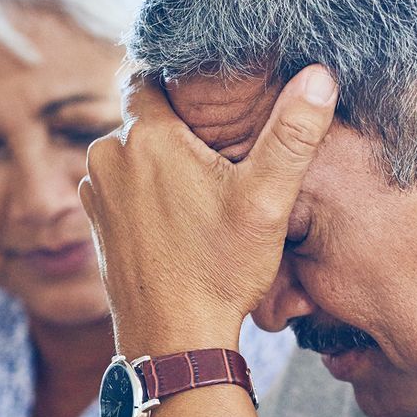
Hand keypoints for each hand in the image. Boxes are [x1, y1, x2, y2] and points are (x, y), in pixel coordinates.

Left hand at [81, 66, 336, 353]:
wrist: (174, 341)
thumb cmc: (220, 271)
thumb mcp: (267, 201)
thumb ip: (293, 134)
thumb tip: (321, 76)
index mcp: (145, 137)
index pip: (151, 75)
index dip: (182, 83)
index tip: (213, 100)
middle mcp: (108, 157)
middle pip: (143, 118)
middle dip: (177, 129)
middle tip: (219, 154)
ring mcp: (95, 193)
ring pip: (131, 154)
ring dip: (159, 163)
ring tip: (201, 190)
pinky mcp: (96, 223)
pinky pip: (120, 188)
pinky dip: (145, 193)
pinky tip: (179, 219)